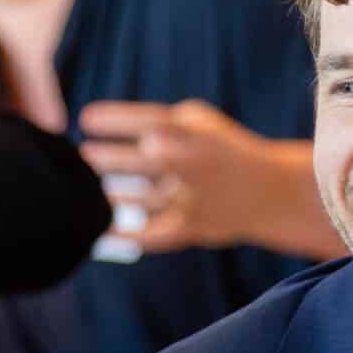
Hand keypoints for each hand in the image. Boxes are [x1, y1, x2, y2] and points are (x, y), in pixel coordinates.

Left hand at [77, 99, 339, 258]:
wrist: (271, 193)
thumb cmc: (225, 150)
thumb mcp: (202, 122)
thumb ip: (164, 122)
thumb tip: (116, 130)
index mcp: (197, 136)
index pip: (151, 123)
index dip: (115, 120)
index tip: (86, 118)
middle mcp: (194, 168)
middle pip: (140, 162)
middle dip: (106, 159)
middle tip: (82, 156)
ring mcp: (193, 200)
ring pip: (141, 200)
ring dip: (110, 195)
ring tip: (85, 188)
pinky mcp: (192, 229)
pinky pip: (151, 234)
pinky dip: (126, 234)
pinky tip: (102, 229)